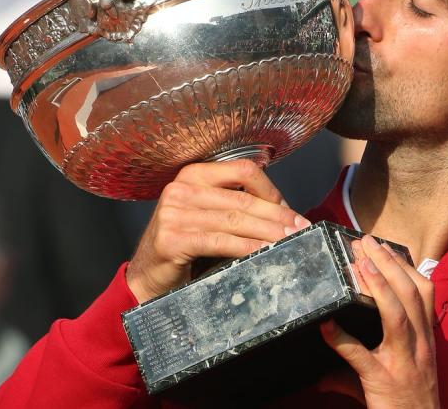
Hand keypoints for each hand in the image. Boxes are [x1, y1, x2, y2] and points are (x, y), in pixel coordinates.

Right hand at [125, 160, 310, 302]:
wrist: (147, 277)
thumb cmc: (184, 245)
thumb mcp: (208, 216)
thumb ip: (235, 207)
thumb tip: (284, 213)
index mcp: (193, 174)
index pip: (243, 171)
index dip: (272, 190)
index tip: (291, 212)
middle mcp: (181, 188)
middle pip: (243, 199)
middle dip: (277, 216)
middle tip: (300, 229)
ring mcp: (174, 213)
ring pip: (235, 220)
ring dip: (268, 233)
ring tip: (290, 241)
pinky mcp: (172, 239)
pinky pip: (220, 241)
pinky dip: (246, 247)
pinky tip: (263, 252)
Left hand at [321, 235, 438, 408]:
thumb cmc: (409, 405)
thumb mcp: (398, 377)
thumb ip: (362, 367)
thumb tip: (325, 372)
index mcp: (425, 340)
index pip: (424, 292)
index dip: (406, 266)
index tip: (387, 247)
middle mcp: (419, 346)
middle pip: (410, 295)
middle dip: (389, 264)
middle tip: (366, 242)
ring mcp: (402, 363)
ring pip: (395, 316)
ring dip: (377, 286)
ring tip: (359, 263)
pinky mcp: (383, 381)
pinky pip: (359, 357)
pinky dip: (341, 339)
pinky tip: (325, 325)